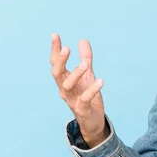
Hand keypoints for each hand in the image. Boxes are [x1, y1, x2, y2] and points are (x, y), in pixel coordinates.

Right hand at [50, 33, 107, 147]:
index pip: (56, 63)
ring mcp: (72, 100)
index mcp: (64, 80)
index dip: (55, 50)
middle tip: (67, 48)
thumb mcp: (88, 76)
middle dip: (60, 61)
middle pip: (56, 73)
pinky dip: (92, 90)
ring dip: (76, 74)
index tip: (55, 35)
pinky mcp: (82, 109)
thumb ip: (86, 59)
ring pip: (68, 86)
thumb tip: (83, 40)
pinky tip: (100, 81)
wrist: (93, 121)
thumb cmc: (88, 97)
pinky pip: (85, 99)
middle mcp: (65, 89)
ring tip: (86, 64)